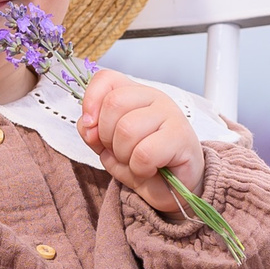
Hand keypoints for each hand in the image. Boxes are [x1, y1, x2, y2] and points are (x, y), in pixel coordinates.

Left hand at [78, 70, 202, 215]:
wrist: (177, 189)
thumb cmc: (145, 164)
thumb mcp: (110, 148)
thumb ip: (93, 133)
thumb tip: (88, 125)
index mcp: (135, 94)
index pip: (106, 79)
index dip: (91, 101)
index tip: (91, 126)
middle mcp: (154, 97)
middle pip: (113, 104)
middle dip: (106, 137)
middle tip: (120, 152)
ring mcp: (171, 114)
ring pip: (127, 129)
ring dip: (124, 156)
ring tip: (137, 163)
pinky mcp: (181, 136)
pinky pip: (144, 153)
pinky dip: (140, 169)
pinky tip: (150, 170)